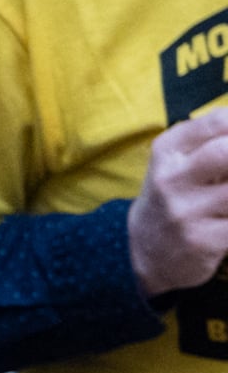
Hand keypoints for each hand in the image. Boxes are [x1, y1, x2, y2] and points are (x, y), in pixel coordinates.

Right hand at [130, 107, 227, 298]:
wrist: (152, 250)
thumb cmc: (178, 194)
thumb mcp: (179, 159)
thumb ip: (212, 137)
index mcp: (166, 151)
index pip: (217, 122)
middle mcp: (170, 180)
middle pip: (225, 152)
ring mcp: (184, 212)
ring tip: (227, 192)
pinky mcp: (202, 241)